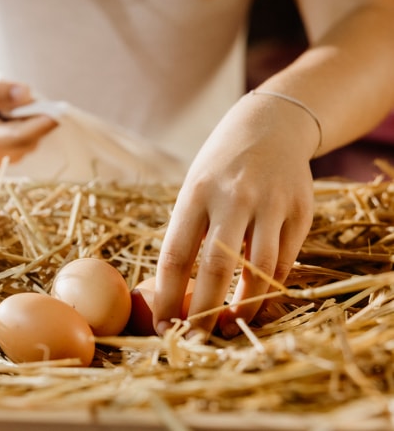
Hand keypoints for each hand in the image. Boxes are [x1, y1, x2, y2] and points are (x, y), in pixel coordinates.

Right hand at [0, 72, 58, 166]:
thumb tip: (25, 94)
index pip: (16, 136)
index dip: (39, 124)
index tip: (57, 111)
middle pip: (28, 141)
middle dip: (37, 119)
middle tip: (31, 96)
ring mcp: (1, 157)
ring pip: (32, 141)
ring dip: (33, 121)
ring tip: (12, 104)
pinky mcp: (9, 154)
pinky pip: (29, 140)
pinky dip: (29, 124)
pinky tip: (14, 114)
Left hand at [153, 93, 317, 338]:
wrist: (271, 126)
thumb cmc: (220, 167)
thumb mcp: (194, 188)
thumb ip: (189, 233)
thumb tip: (176, 293)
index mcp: (196, 193)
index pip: (177, 254)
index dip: (168, 296)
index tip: (163, 324)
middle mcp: (234, 197)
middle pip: (218, 267)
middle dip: (204, 312)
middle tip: (197, 339)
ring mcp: (271, 204)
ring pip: (260, 271)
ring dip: (244, 306)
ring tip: (230, 325)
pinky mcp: (301, 212)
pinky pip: (285, 262)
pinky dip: (269, 287)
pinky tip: (255, 299)